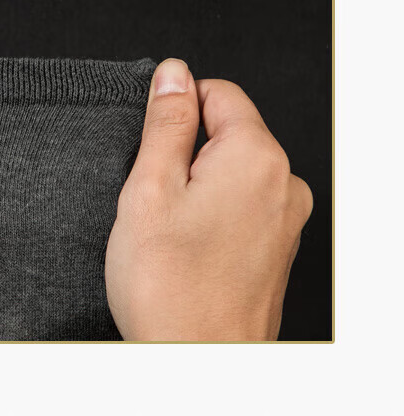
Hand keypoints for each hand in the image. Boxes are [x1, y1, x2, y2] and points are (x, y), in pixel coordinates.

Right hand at [105, 59, 312, 340]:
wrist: (195, 361)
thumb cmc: (169, 287)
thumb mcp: (150, 188)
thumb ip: (165, 123)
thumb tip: (173, 75)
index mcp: (255, 157)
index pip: (218, 93)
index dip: (176, 109)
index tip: (152, 141)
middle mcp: (283, 183)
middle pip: (228, 133)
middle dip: (185, 153)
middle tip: (155, 198)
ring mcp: (285, 219)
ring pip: (232, 173)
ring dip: (197, 187)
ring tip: (170, 229)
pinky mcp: (277, 247)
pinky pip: (242, 207)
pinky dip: (213, 215)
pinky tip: (188, 248)